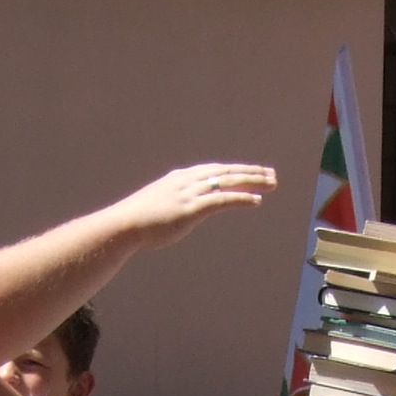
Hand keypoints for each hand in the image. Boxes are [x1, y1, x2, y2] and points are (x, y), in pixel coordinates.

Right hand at [112, 163, 277, 249]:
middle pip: (226, 171)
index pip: (214, 170)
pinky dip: (241, 198)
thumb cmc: (136, 221)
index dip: (235, 170)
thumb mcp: (157, 206)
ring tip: (271, 184)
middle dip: (250, 172)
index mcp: (180, 178)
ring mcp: (190, 193)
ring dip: (252, 182)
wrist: (123, 225)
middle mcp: (188, 181)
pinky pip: (222, 200)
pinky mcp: (191, 209)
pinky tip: (257, 201)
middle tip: (271, 174)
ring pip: (228, 182)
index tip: (252, 171)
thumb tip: (178, 213)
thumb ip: (172, 204)